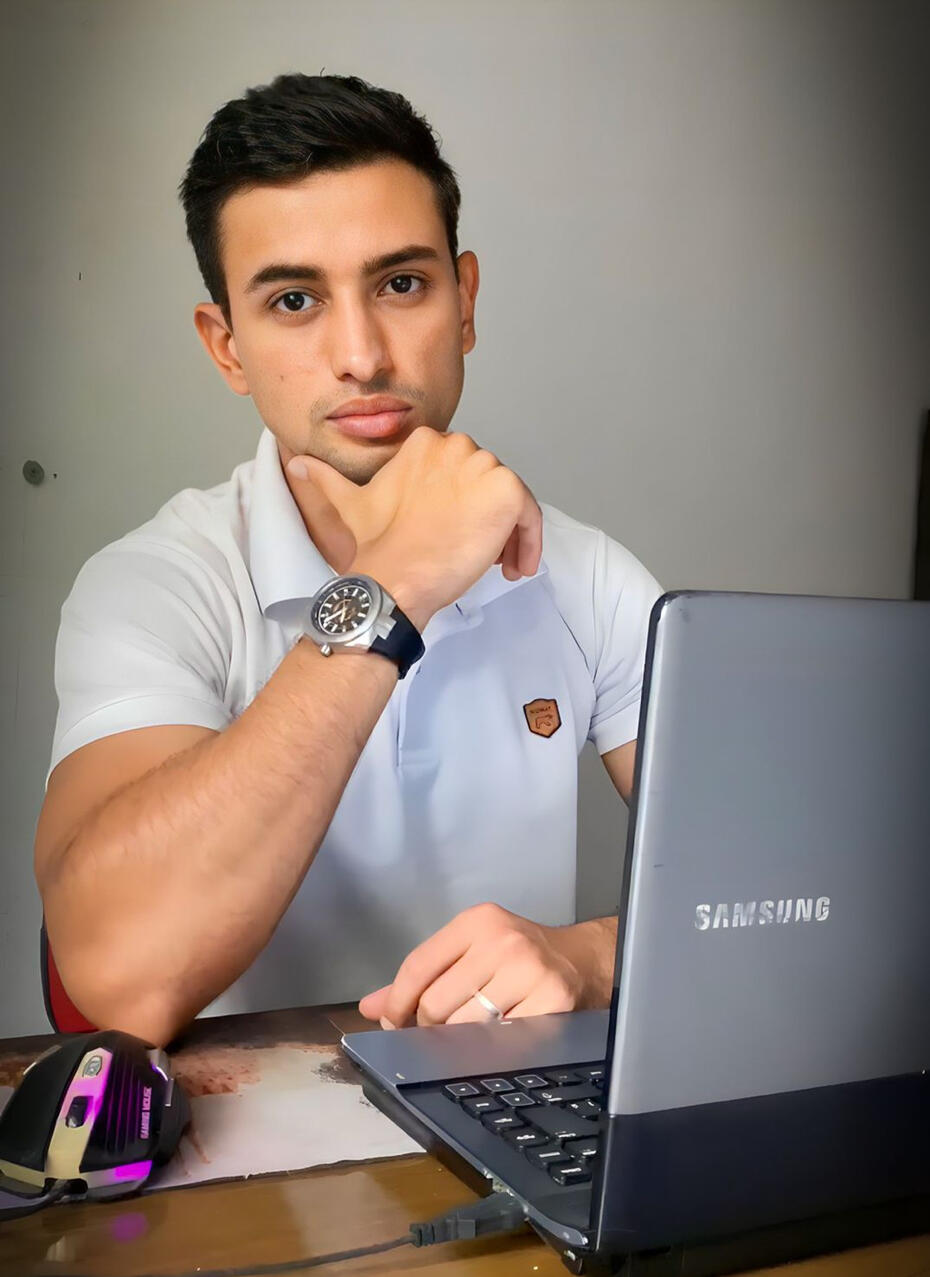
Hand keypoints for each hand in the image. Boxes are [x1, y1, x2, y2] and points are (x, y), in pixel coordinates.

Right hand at [285, 428, 541, 629]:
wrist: (394, 577)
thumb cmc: (379, 547)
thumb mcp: (351, 504)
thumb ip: (328, 479)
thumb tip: (298, 463)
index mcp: (426, 443)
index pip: (463, 472)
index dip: (462, 506)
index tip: (454, 535)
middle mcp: (458, 445)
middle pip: (489, 485)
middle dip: (486, 520)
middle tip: (475, 555)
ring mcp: (485, 466)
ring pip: (512, 502)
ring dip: (509, 535)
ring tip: (494, 566)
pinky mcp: (508, 491)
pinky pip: (532, 516)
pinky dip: (529, 543)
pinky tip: (513, 568)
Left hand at [358, 902, 616, 1027]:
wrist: (582, 961)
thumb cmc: (517, 958)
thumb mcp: (470, 952)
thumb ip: (421, 976)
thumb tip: (369, 1007)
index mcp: (476, 922)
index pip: (418, 966)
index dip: (398, 1002)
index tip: (394, 1023)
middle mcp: (502, 941)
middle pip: (436, 1003)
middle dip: (430, 1026)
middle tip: (440, 1032)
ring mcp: (529, 971)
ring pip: (465, 1027)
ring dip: (460, 1041)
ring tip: (472, 1035)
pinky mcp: (552, 1002)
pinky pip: (500, 1041)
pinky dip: (492, 1049)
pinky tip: (498, 1041)